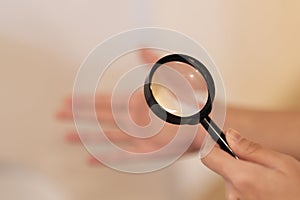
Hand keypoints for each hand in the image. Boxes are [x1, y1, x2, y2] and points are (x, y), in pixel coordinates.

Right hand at [56, 49, 204, 164]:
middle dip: (79, 116)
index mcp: (138, 103)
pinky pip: (126, 157)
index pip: (106, 101)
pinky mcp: (151, 153)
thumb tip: (141, 48)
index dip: (87, 101)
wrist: (209, 121)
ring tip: (68, 136)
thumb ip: (156, 63)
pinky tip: (93, 159)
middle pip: (101, 118)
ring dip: (88, 137)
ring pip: (108, 137)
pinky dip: (109, 158)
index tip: (69, 99)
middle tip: (59, 114)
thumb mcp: (174, 77)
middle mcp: (136, 121)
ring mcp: (142, 137)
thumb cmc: (192, 100)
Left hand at [202, 129, 299, 199]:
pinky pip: (236, 188)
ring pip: (230, 177)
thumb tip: (230, 135)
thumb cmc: (298, 193)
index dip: (210, 142)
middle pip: (221, 165)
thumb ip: (251, 148)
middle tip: (257, 161)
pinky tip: (262, 187)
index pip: (208, 155)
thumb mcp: (282, 164)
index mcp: (241, 177)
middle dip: (235, 158)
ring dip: (242, 172)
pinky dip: (245, 183)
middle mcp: (233, 192)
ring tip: (265, 178)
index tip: (214, 136)